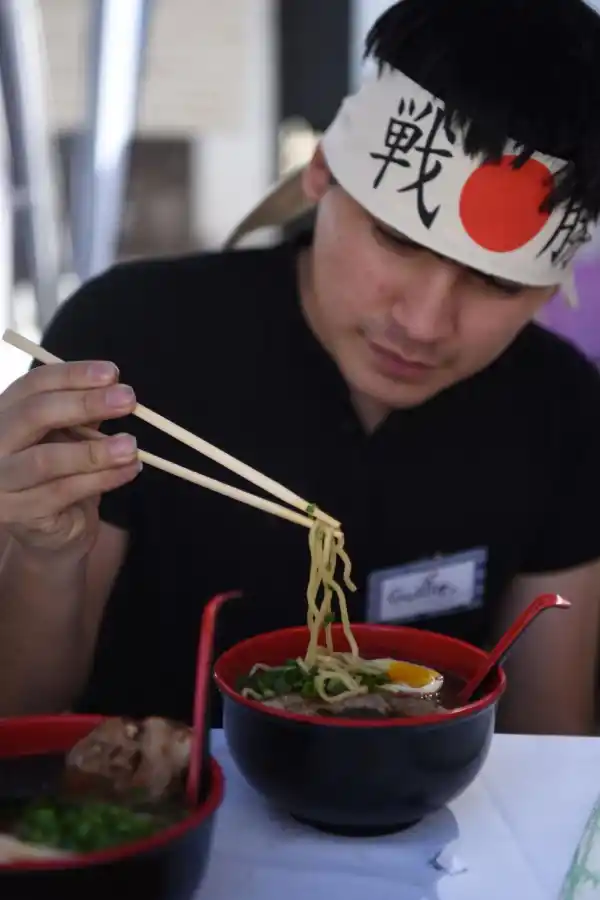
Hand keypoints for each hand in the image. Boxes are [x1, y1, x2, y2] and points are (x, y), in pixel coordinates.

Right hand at [0, 360, 139, 557]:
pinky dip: (103, 479)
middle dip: (85, 404)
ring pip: (47, 459)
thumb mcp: (71, 434)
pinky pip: (64, 491)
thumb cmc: (62, 471)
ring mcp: (1, 480)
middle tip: (128, 401)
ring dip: (96, 451)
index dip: (73, 375)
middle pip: (34, 414)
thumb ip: (85, 413)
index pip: (33, 385)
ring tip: (131, 446)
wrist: (52, 528)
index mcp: (4, 413)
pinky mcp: (18, 512)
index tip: (112, 373)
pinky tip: (130, 470)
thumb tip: (115, 389)